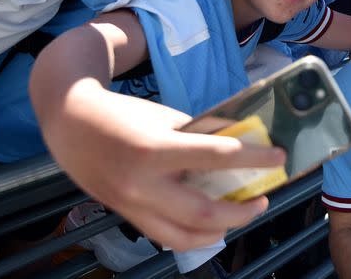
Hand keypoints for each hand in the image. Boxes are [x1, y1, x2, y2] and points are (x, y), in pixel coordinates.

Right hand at [41, 86, 285, 250]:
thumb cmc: (123, 115)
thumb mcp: (167, 116)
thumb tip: (242, 141)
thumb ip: (202, 133)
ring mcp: (132, 206)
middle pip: (204, 213)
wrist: (71, 125)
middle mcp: (142, 185)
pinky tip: (211, 225)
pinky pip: (167, 236)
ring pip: (186, 236)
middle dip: (242, 211)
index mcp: (155, 149)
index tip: (279, 157)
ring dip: (221, 229)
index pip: (217, 156)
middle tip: (262, 198)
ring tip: (240, 213)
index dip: (253, 158)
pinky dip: (194, 235)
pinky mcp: (127, 216)